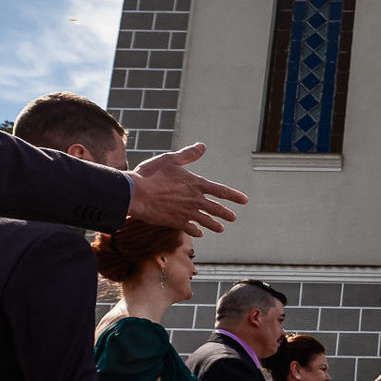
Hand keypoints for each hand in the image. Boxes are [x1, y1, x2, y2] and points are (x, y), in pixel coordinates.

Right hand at [125, 143, 248, 235]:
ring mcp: (186, 213)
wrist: (135, 193)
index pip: (221, 191)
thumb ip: (188, 155)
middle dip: (226, 213)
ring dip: (214, 225)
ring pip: (205, 221)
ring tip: (221, 229)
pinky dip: (196, 231)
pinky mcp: (175, 222)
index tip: (245, 201)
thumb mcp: (170, 159)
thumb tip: (202, 146)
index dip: (234, 196)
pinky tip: (199, 233)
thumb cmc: (151, 174)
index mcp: (196, 184)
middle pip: (216, 209)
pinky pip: (190, 229)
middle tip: (233, 217)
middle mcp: (194, 200)